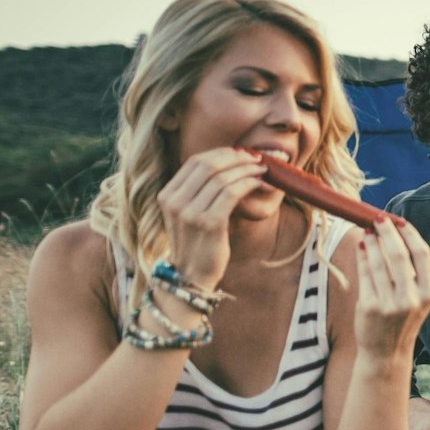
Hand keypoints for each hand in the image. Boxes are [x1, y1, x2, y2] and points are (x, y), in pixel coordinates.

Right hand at [156, 147, 268, 289]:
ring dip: (247, 170)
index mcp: (167, 194)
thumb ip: (199, 190)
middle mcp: (174, 201)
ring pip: (223, 177)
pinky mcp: (208, 223)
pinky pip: (232, 193)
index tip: (242, 154)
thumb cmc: (198, 243)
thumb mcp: (189, 213)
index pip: (195, 161)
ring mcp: (189, 212)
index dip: (222, 153)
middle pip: (209, 164)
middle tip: (256, 159)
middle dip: (237, 158)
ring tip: (262, 171)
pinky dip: (249, 183)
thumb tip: (229, 163)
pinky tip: (259, 184)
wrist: (192, 277)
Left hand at [353, 219, 429, 360]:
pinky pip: (365, 274)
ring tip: (367, 231)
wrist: (386, 354)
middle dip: (388, 232)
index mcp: (429, 293)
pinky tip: (362, 247)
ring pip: (379, 262)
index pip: (422, 254)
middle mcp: (412, 299)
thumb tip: (396, 233)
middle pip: (400, 254)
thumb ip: (412, 271)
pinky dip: (363, 256)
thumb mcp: (416, 298)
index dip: (410, 234)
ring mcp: (390, 304)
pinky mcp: (370, 307)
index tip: (399, 221)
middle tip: (378, 219)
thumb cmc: (401, 320)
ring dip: (372, 242)